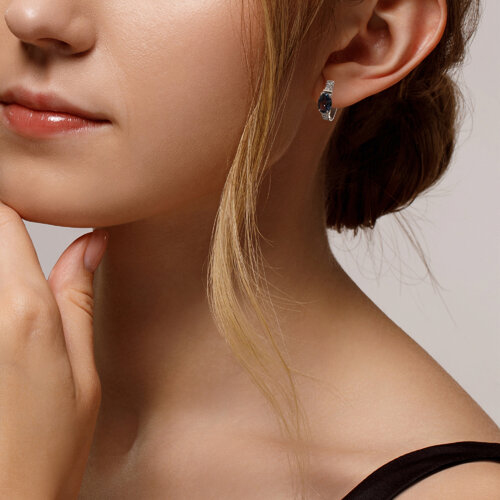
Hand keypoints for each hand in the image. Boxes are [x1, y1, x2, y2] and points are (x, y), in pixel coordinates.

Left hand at [0, 201, 107, 498]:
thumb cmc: (50, 448)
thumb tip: (91, 241)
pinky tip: (5, 296)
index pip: (0, 216)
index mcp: (25, 311)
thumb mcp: (83, 370)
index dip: (12, 194)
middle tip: (17, 237)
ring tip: (15, 278)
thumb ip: (78, 297)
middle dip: (1, 224)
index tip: (25, 192)